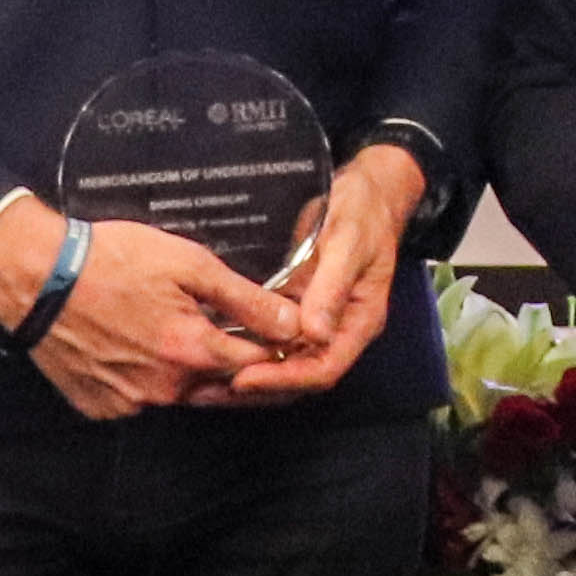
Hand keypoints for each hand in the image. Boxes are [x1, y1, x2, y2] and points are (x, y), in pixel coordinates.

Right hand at [0, 197, 297, 423]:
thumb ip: (244, 299)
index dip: (276, 348)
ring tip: (185, 337)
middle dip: (241, 370)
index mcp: (193, 351)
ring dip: (193, 375)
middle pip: (222, 387)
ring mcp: (131, 402)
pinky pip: (139, 400)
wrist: (36, 278)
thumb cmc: (111, 260)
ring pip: (180, 395)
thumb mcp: (188, 264)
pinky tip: (139, 349)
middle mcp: (166, 388)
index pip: (258, 364)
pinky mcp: (102, 406)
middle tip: (241, 339)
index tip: (284, 336)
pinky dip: (148, 381)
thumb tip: (292, 323)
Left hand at [213, 143, 428, 404]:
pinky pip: (277, 335)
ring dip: (254, 371)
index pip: (324, 369)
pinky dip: (252, 344)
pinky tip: (219, 344)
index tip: (243, 379)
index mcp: (360, 322)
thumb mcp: (348, 243)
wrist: (365, 190)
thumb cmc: (362, 212)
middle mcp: (339, 328)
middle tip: (214, 385)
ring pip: (288, 360)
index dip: (284, 379)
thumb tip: (313, 333)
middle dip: (263, 384)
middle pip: (303, 374)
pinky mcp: (300, 306)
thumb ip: (332, 287)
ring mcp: (319, 319)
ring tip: (210, 375)